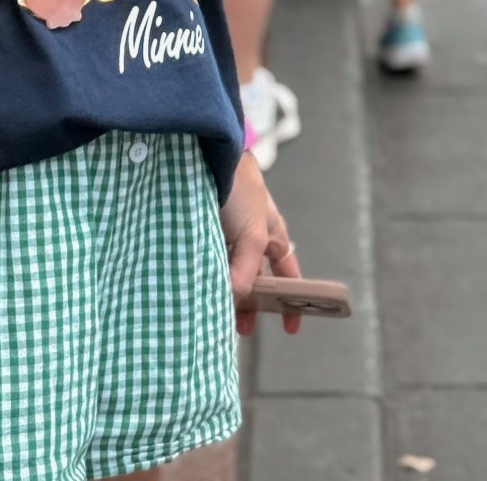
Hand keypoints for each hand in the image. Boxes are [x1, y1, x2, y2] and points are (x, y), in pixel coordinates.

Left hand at [219, 151, 302, 336]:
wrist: (209, 157)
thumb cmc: (241, 190)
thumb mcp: (252, 234)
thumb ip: (246, 270)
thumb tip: (235, 300)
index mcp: (272, 236)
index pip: (287, 274)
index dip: (290, 299)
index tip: (290, 327)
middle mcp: (251, 239)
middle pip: (255, 279)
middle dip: (251, 304)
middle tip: (241, 328)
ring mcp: (227, 237)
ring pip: (229, 274)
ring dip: (225, 293)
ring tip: (215, 315)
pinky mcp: (203, 234)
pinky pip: (207, 264)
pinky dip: (205, 279)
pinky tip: (197, 294)